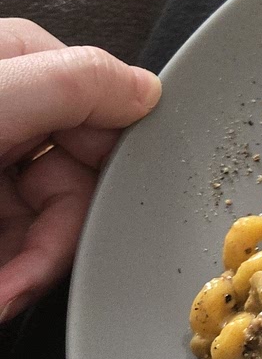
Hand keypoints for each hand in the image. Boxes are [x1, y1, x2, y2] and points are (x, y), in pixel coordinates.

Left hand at [0, 19, 161, 322]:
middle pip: (79, 171)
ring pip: (50, 220)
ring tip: (3, 291)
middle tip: (26, 272)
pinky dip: (13, 278)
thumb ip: (75, 83)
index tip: (100, 204)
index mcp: (10, 67)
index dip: (103, 159)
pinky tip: (0, 291)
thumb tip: (149, 91)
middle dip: (59, 234)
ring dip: (31, 268)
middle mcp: (3, 115)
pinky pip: (20, 249)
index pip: (93, 100)